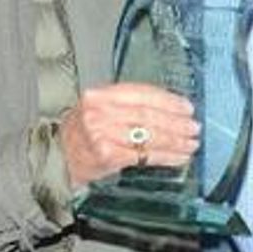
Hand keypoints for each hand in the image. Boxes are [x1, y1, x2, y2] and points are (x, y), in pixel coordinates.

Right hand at [58, 83, 198, 187]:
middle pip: (148, 115)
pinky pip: (144, 155)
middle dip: (176, 122)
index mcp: (100, 94)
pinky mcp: (107, 155)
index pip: (141, 93)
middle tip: (194, 127)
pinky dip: (166, 157)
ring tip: (191, 143)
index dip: (168, 100)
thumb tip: (170, 109)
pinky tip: (179, 157)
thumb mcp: (99, 109)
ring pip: (149, 135)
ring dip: (176, 140)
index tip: (187, 107)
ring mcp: (102, 134)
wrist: (58, 159)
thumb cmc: (83, 133)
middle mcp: (99, 111)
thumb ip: (128, 104)